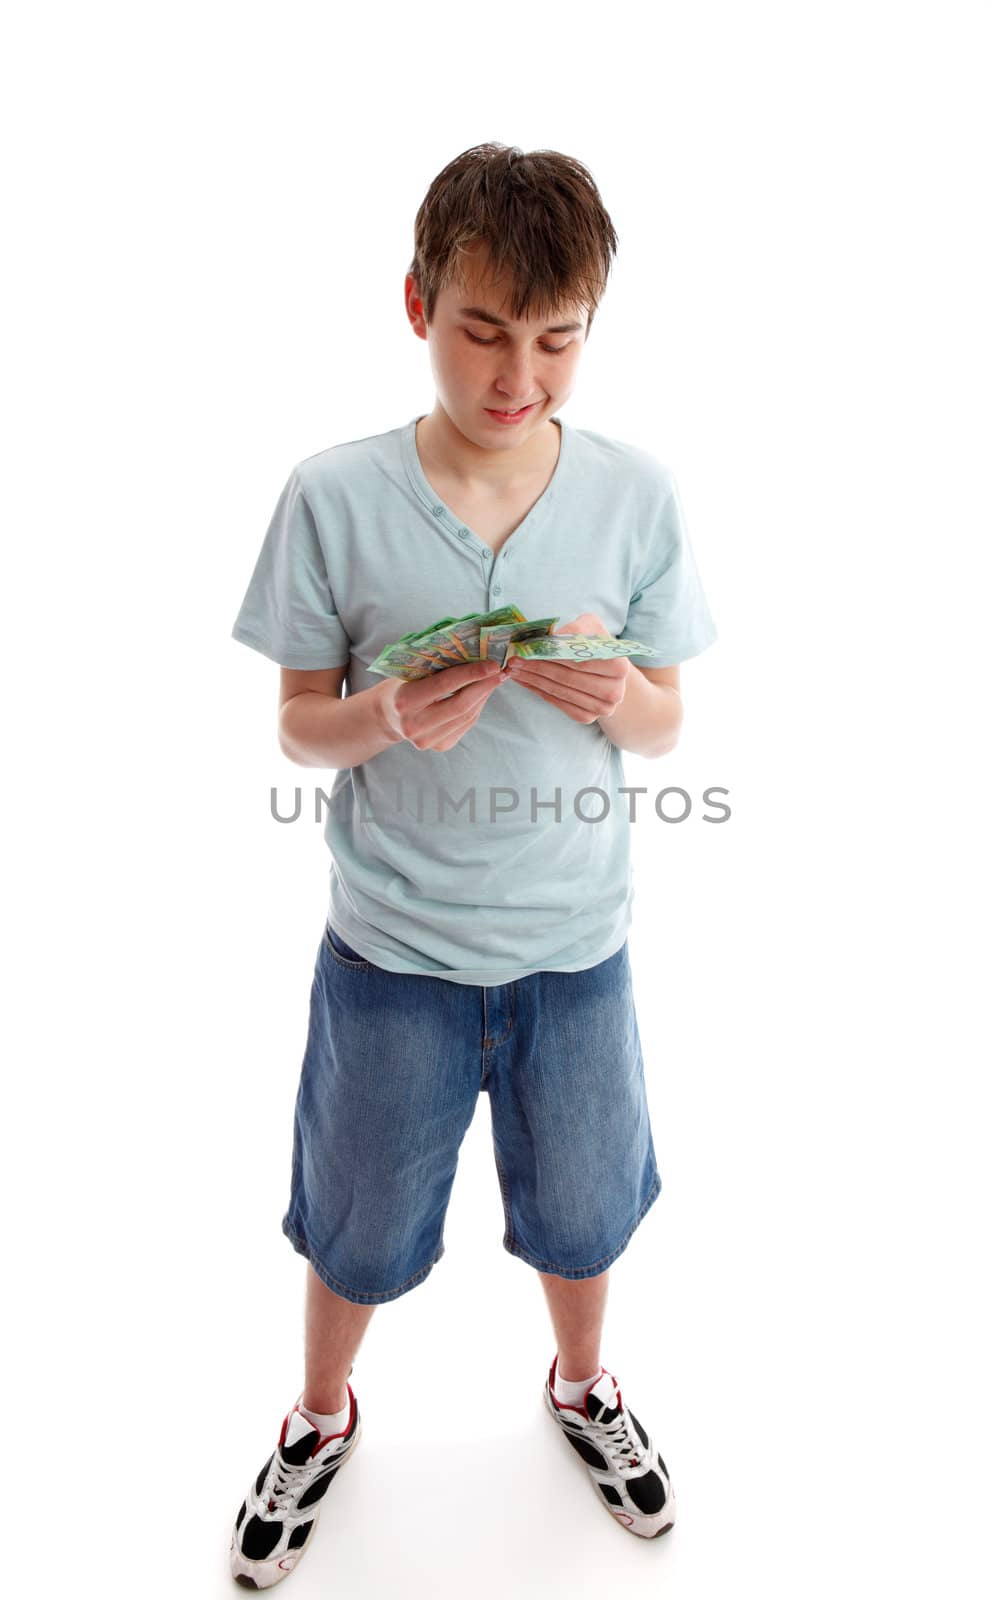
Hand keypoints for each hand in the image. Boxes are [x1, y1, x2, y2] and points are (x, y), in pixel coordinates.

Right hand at [376, 657, 503, 750]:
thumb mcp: (411, 672)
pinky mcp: (439, 746)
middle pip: (461, 705)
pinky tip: (482, 694)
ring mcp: (427, 740)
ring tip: (495, 680)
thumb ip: (437, 667)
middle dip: (484, 686)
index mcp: (405, 700)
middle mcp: (414, 725)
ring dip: (484, 696)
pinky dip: (477, 707)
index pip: (444, 685)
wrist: (387, 716)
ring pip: (467, 716)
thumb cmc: (401, 685)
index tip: (493, 664)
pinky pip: (466, 724)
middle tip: (501, 671)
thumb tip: (476, 656)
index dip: (471, 674)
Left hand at [505, 612, 629, 724]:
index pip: (580, 660)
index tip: (528, 647)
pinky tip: (524, 680)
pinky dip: (537, 691)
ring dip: (532, 679)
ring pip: (560, 691)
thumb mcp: (589, 627)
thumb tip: (549, 638)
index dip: (552, 654)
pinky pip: (557, 703)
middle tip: (514, 659)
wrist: (606, 673)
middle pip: (568, 677)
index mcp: (619, 665)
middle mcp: (615, 691)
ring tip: (514, 668)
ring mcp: (601, 708)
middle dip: (537, 667)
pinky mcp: (587, 717)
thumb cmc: (594, 644)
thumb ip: (573, 629)